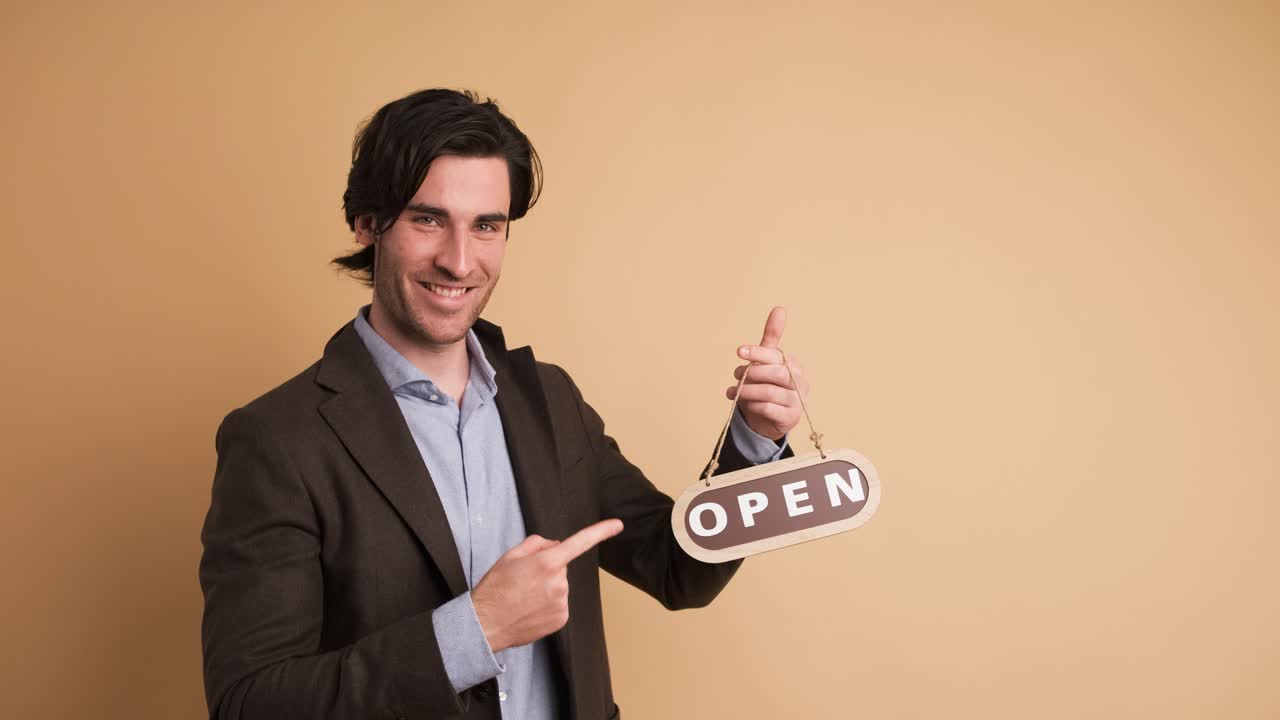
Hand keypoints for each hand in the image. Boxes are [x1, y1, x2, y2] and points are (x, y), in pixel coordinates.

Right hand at [472, 519, 623, 652]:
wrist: (485, 624)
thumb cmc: (495, 589)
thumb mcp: (510, 556)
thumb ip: (537, 544)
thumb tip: (555, 545)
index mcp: (546, 562)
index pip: (579, 542)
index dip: (600, 531)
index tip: (617, 524)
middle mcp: (559, 582)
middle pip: (561, 567)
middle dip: (547, 570)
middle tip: (524, 581)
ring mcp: (562, 602)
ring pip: (560, 586)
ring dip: (547, 588)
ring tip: (524, 597)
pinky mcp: (562, 618)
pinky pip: (560, 604)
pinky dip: (548, 604)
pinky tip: (530, 609)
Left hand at [725, 306, 809, 440]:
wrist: (768, 418)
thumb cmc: (767, 383)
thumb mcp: (767, 360)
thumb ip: (772, 337)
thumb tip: (780, 308)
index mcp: (793, 364)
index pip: (777, 355)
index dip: (758, 352)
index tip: (739, 351)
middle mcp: (800, 382)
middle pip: (776, 373)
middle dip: (752, 373)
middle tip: (737, 375)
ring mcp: (797, 401)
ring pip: (770, 392)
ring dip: (747, 391)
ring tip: (734, 391)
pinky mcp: (790, 418)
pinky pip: (769, 409)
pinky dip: (754, 406)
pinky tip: (746, 404)